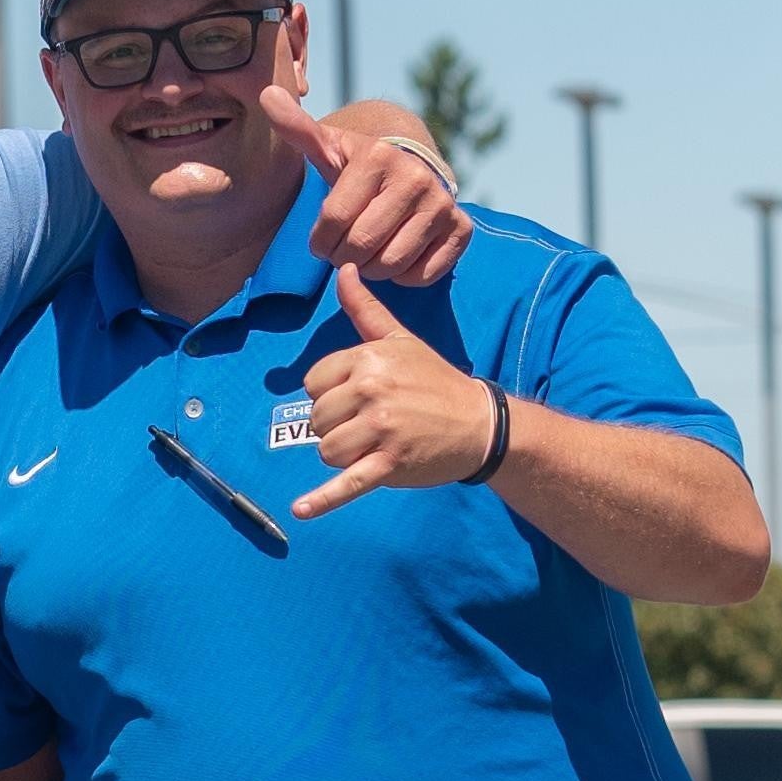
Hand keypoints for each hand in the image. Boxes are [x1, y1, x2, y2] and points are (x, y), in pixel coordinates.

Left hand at [266, 94, 471, 287]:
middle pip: (361, 246)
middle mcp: (416, 178)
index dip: (320, 240)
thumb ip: (297, 129)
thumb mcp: (328, 148)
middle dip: (343, 256)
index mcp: (378, 157)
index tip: (322, 237)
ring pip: (391, 265)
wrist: (409, 171)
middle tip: (343, 247)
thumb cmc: (357, 168)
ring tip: (367, 251)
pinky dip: (403, 276)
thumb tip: (267, 93)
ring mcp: (442, 204)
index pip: (334, 221)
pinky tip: (396, 255)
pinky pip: (422, 275)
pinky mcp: (462, 229)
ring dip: (371, 269)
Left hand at [287, 262, 500, 515]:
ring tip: (374, 444)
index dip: (330, 394)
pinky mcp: (389, 465)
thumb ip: (365, 309)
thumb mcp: (401, 340)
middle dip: (337, 425)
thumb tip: (342, 270)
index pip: (313, 383)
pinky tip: (302, 509)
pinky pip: (346, 484)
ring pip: (327, 450)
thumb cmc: (435, 380)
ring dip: (344, 454)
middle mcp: (372, 391)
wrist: (480, 423)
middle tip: (372, 423)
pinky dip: (323, 500)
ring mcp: (381, 430)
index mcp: (369, 360)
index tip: (359, 397)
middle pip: (318, 418)